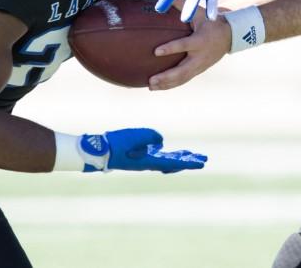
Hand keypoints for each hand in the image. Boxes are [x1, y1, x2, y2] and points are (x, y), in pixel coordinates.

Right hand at [78, 128, 206, 172]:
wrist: (98, 150)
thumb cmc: (116, 144)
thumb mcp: (136, 137)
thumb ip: (152, 137)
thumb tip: (160, 142)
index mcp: (150, 161)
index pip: (174, 162)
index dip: (189, 162)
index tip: (202, 162)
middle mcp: (148, 162)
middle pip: (173, 162)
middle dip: (188, 159)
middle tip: (203, 159)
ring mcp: (141, 159)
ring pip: (165, 159)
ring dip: (178, 156)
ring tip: (189, 154)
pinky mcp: (135, 154)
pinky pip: (154, 155)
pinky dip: (163, 152)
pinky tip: (163, 148)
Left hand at [148, 15, 230, 90]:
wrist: (230, 36)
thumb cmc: (211, 22)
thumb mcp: (199, 12)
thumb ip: (180, 3)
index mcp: (200, 40)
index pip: (184, 45)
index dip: (170, 49)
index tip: (156, 51)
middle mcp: (200, 56)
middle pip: (182, 70)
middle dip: (166, 77)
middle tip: (151, 80)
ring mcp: (200, 66)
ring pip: (182, 78)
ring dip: (167, 84)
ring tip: (151, 87)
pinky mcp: (199, 70)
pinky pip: (184, 80)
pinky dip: (172, 85)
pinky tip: (159, 87)